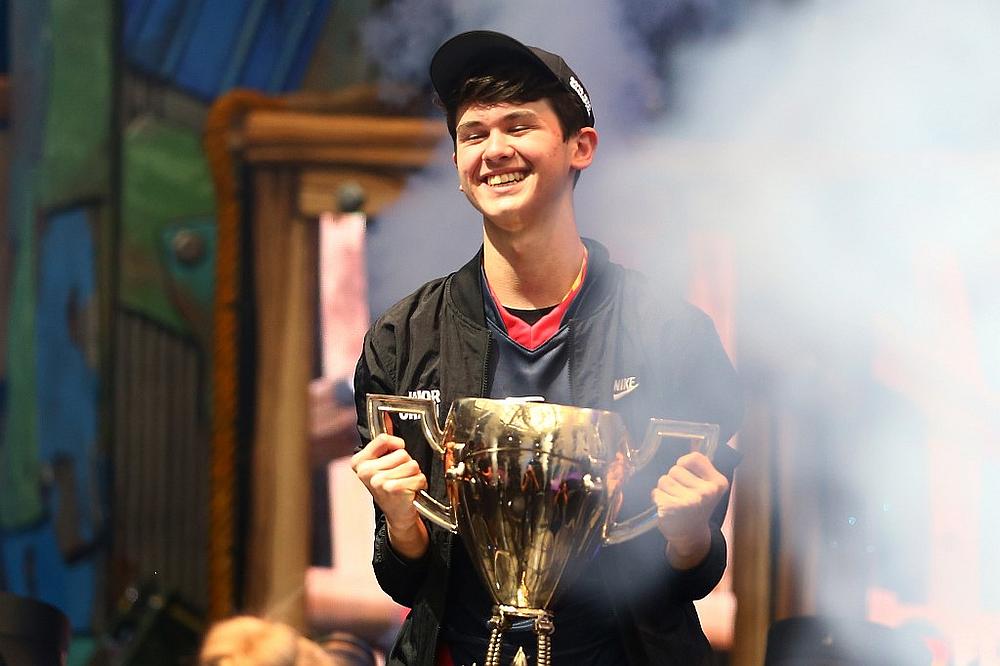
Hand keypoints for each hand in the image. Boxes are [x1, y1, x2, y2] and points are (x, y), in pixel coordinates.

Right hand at [351, 433, 428, 557]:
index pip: (384, 439)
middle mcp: (365, 471)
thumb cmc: (390, 487)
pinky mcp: (393, 489)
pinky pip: (418, 477)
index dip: (397, 445)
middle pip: (402, 452)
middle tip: (400, 476)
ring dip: (414, 475)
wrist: (397, 514)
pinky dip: (419, 484)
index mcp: (359, 462)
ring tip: (405, 483)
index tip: (397, 452)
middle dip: (407, 464)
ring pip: (412, 464)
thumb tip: (387, 417)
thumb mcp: (382, 464)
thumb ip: (385, 444)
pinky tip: (410, 491)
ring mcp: (378, 481)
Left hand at [652, 452, 728, 568]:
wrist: (691, 535)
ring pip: (663, 479)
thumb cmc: (696, 506)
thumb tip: (693, 439)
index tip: (687, 475)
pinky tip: (667, 507)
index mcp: (718, 483)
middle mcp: (707, 492)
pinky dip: (657, 498)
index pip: (694, 457)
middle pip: (675, 469)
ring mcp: (690, 501)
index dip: (684, 463)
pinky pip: (656, 492)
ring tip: (674, 500)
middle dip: (674, 479)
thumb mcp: (707, 486)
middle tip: (682, 494)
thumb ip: (700, 466)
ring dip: (664, 489)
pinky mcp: (672, 508)